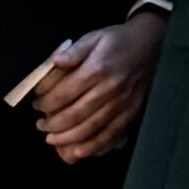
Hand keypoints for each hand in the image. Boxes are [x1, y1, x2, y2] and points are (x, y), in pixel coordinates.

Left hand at [30, 18, 160, 165]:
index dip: (46, 103)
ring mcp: (123, 103)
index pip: (65, 93)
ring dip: (69, 139)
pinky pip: (113, 135)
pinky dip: (95, 146)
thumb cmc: (117, 41)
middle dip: (53, 124)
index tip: (36, 105)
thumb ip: (73, 51)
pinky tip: (80, 151)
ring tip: (53, 139)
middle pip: (76, 115)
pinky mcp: (132, 112)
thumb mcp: (94, 37)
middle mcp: (110, 89)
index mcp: (97, 69)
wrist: (152, 43)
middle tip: (40, 125)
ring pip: (92, 129)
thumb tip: (53, 62)